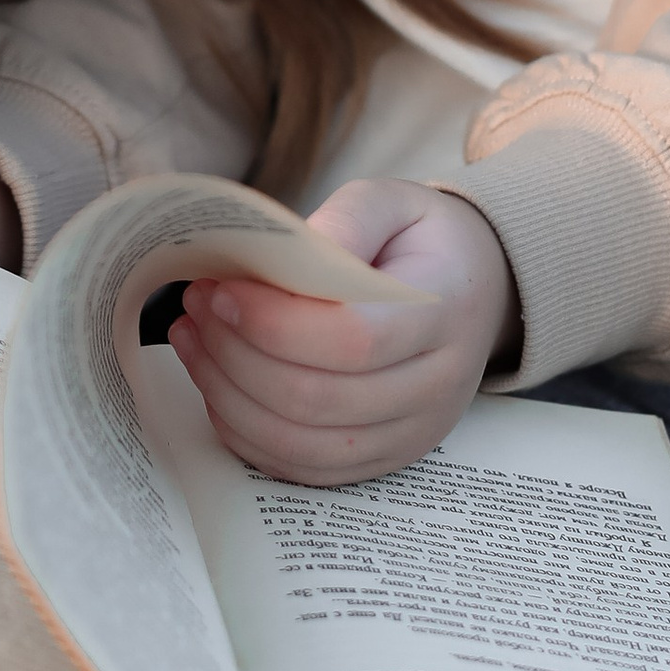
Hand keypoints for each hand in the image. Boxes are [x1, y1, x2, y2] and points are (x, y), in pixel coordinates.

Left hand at [167, 181, 514, 482]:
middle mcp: (436, 387)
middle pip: (318, 399)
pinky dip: (247, 434)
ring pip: (303, 445)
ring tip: (193, 339)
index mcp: (445, 312)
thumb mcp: (392, 201)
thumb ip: (343, 220)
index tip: (220, 289)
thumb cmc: (423, 241)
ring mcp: (412, 434)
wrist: (476, 289)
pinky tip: (217, 386)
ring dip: (230, 396)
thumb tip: (283, 256)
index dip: (274, 324)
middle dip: (237, 355)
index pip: (353, 340)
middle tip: (195, 305)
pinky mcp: (384, 459)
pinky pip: (304, 469)